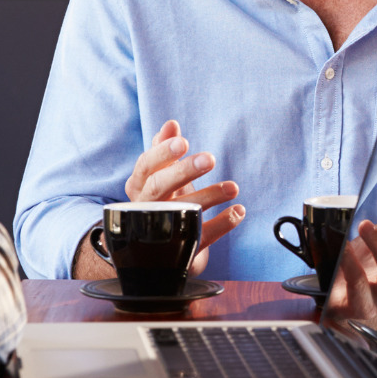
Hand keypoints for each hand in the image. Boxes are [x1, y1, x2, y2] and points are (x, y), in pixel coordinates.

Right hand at [125, 120, 244, 274]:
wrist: (159, 253)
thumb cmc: (162, 204)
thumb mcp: (161, 176)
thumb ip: (164, 151)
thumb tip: (171, 124)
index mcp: (139, 187)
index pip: (145, 166)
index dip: (162, 153)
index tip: (183, 142)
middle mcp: (145, 208)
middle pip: (159, 187)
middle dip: (184, 171)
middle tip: (210, 158)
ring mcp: (161, 231)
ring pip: (181, 211)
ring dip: (209, 196)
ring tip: (233, 187)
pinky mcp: (181, 250)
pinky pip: (202, 236)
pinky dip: (222, 224)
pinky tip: (238, 211)